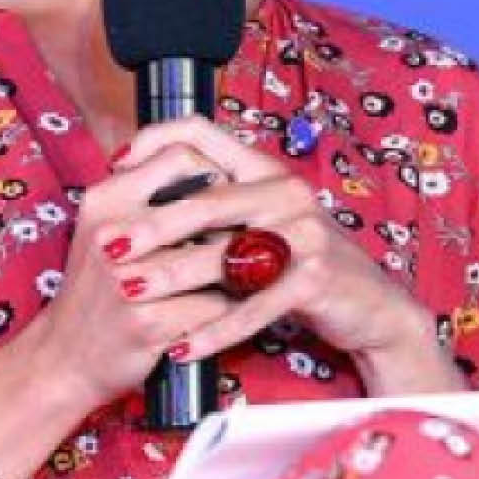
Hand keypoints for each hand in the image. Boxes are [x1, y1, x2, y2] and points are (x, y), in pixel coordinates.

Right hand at [27, 140, 240, 412]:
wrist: (64, 356)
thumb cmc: (96, 288)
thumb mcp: (105, 227)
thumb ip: (146, 195)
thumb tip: (218, 174)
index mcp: (105, 198)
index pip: (180, 155)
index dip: (216, 174)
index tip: (227, 196)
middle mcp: (112, 233)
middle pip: (206, 206)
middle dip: (236, 222)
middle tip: (254, 233)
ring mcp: (128, 278)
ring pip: (219, 256)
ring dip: (241, 267)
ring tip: (251, 271)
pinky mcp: (147, 321)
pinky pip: (215, 305)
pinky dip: (230, 310)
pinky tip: (229, 311)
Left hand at [106, 116, 448, 376]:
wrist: (369, 305)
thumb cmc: (299, 262)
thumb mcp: (260, 221)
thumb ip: (216, 204)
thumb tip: (142, 194)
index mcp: (264, 169)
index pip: (202, 132)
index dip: (154, 141)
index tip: (115, 165)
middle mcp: (285, 191)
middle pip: (206, 200)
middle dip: (151, 226)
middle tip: (109, 246)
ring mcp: (304, 233)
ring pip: (224, 256)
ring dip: (172, 277)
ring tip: (130, 293)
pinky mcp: (315, 278)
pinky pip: (253, 308)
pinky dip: (214, 331)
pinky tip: (181, 346)